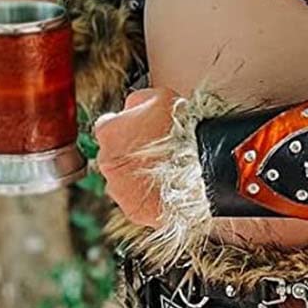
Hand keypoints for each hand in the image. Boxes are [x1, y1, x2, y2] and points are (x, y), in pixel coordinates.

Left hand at [92, 87, 180, 226]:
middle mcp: (105, 162)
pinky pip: (137, 202)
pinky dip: (148, 197)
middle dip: (130, 154)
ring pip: (123, 181)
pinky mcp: (133, 210)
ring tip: (164, 171)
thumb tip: (130, 107)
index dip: (127, 127)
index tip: (141, 130)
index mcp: (108, 131)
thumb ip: (136, 101)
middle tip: (157, 152)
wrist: (201, 168)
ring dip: (137, 176)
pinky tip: (166, 188)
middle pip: (114, 156)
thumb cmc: (182, 130)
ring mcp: (118, 189)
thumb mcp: (160, 97)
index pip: (107, 126)